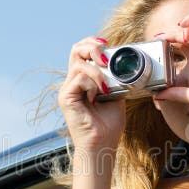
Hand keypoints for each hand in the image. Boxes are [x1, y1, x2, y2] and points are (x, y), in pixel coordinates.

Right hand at [58, 37, 124, 151]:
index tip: (107, 45)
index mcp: (83, 79)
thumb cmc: (109, 124)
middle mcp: (72, 82)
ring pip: (80, 65)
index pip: (82, 50)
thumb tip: (123, 63)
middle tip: (106, 58)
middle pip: (76, 49)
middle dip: (92, 48)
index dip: (93, 43)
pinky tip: (98, 97)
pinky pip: (79, 79)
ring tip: (107, 88)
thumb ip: (115, 78)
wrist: (103, 144)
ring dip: (98, 73)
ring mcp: (67, 89)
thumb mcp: (117, 94)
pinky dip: (93, 85)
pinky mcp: (65, 97)